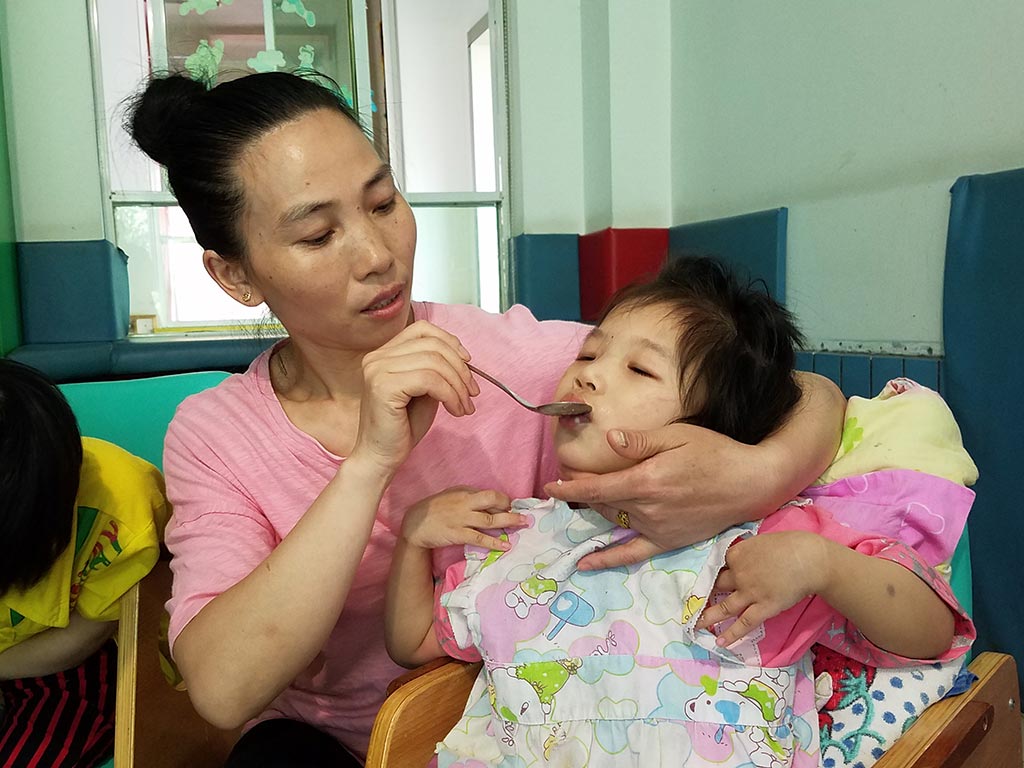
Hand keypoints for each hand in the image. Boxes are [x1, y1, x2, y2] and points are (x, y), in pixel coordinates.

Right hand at [352, 321, 478, 475]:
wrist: (380, 458)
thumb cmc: (401, 428)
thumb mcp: (424, 391)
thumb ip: (436, 369)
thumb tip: (462, 357)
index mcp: (383, 354)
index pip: (422, 330)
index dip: (450, 342)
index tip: (467, 362)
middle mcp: (376, 357)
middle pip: (433, 345)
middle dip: (460, 368)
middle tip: (472, 393)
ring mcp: (377, 370)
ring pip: (434, 362)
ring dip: (458, 385)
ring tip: (464, 406)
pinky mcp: (383, 386)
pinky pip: (430, 380)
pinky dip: (450, 394)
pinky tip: (455, 410)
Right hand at [401, 486, 523, 550]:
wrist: (416, 523)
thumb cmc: (435, 508)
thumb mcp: (452, 495)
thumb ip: (469, 495)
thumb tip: (489, 500)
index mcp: (465, 493)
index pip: (490, 494)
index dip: (503, 499)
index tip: (511, 506)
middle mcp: (465, 504)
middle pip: (492, 501)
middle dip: (509, 507)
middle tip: (523, 514)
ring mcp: (462, 520)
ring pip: (489, 520)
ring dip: (508, 522)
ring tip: (522, 524)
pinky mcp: (458, 534)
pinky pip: (479, 538)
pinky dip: (494, 542)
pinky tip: (505, 546)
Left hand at [546, 423, 769, 569]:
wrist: (750, 484)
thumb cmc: (714, 452)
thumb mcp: (677, 436)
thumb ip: (640, 441)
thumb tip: (609, 439)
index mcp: (646, 481)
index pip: (596, 488)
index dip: (570, 487)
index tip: (550, 485)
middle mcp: (648, 509)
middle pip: (601, 503)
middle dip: (581, 491)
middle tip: (571, 477)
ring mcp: (657, 528)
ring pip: (613, 520)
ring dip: (594, 511)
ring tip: (580, 499)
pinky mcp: (668, 541)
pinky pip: (632, 553)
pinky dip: (607, 559)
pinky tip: (586, 563)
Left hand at [694, 530, 831, 646]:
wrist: (811, 559)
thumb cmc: (791, 544)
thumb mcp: (762, 541)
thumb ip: (748, 551)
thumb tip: (744, 558)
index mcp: (737, 554)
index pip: (718, 564)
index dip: (714, 572)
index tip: (708, 579)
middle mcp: (739, 574)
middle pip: (716, 585)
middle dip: (704, 594)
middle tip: (692, 603)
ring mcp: (750, 592)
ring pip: (724, 607)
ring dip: (708, 617)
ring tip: (694, 625)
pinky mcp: (764, 607)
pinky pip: (744, 623)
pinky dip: (732, 633)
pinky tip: (720, 641)